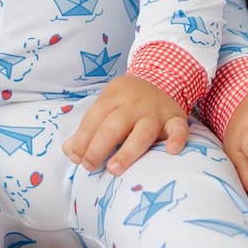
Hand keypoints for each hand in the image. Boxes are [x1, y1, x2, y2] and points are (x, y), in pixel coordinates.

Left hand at [64, 74, 188, 174]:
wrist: (161, 78)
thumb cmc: (127, 102)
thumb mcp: (106, 107)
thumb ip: (88, 129)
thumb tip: (68, 151)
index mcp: (113, 97)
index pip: (94, 118)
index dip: (82, 139)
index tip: (75, 158)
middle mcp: (134, 104)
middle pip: (114, 125)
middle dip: (98, 147)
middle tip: (90, 166)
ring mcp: (156, 111)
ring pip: (143, 130)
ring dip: (127, 151)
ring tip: (114, 169)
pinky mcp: (176, 117)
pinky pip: (179, 127)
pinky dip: (177, 139)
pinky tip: (170, 151)